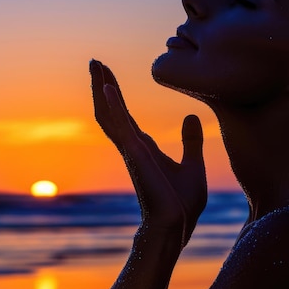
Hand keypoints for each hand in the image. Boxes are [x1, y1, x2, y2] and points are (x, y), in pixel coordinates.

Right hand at [90, 60, 206, 245]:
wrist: (177, 226)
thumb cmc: (183, 203)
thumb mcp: (193, 165)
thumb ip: (191, 142)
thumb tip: (191, 117)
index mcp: (144, 148)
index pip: (125, 115)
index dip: (115, 95)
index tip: (108, 75)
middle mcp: (132, 147)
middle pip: (111, 110)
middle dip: (102, 85)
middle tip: (95, 62)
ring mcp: (131, 151)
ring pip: (109, 114)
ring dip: (101, 88)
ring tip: (95, 65)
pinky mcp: (135, 155)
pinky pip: (120, 126)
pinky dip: (112, 105)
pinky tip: (105, 87)